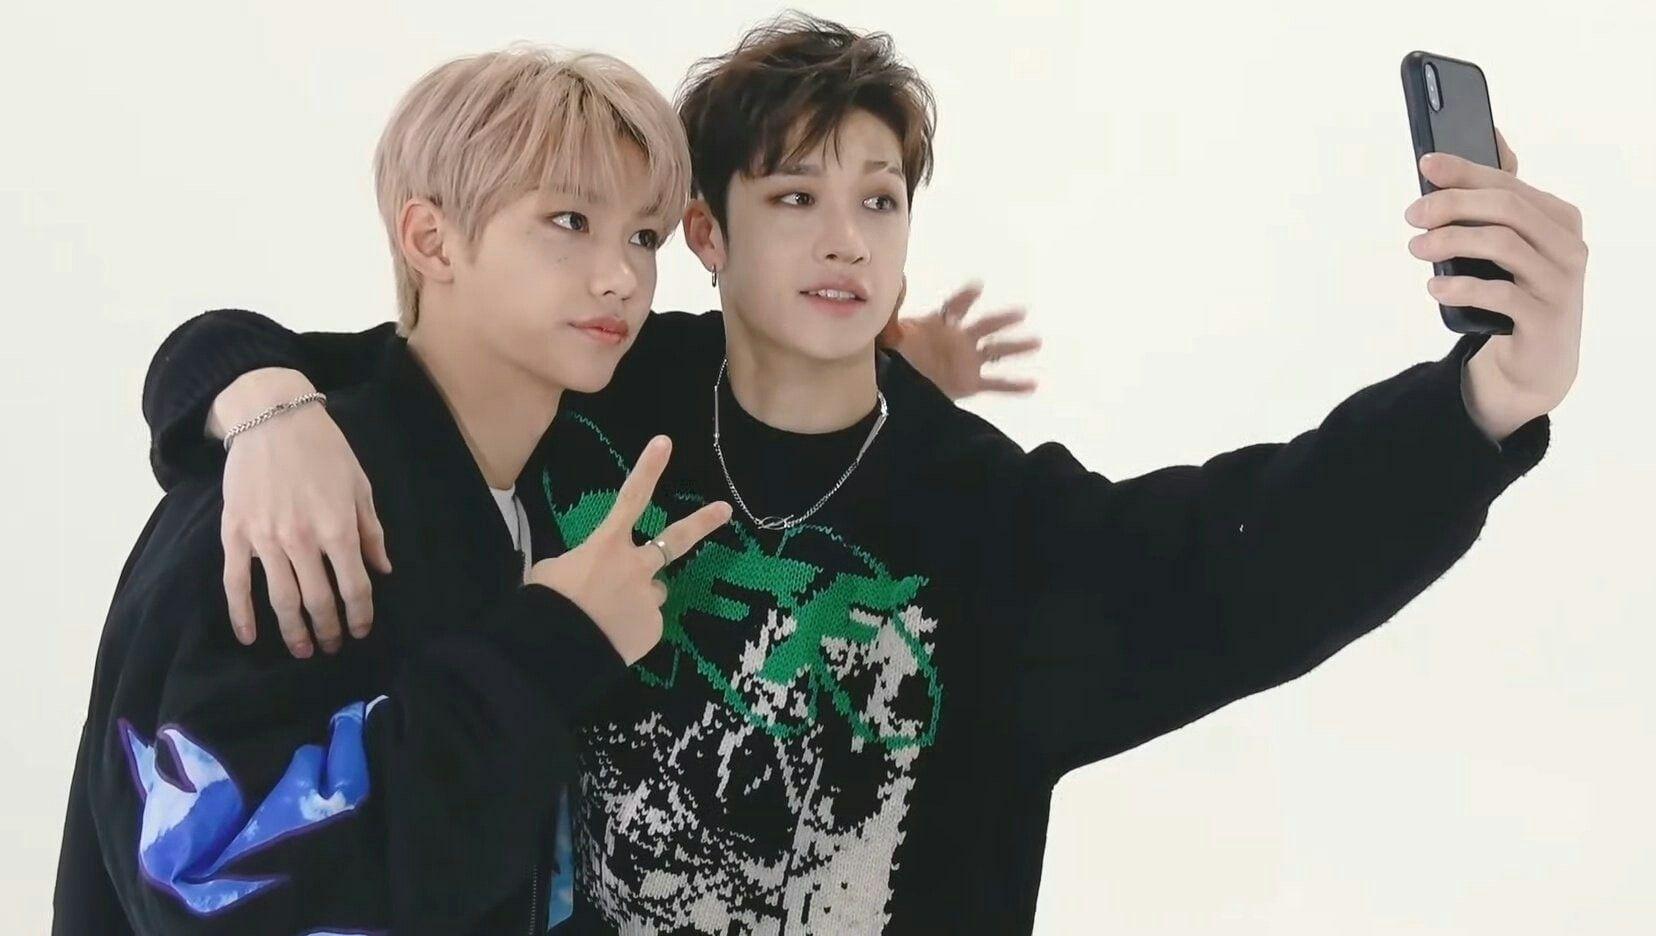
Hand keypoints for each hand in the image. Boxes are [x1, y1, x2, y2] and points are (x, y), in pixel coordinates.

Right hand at [216, 369, 390, 656]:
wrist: (271, 416)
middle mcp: (302, 540)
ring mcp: (265, 539)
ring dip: (294, 631)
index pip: (354, 588)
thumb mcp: (359, 486)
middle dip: (329, 630)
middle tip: (332, 647)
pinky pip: (236, 584)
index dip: (360, 615)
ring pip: (281, 600)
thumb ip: (371, 532)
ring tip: (303, 650)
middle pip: (319, 601)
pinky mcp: (235, 534)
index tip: (361, 629)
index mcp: (337, 529)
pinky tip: (251, 637)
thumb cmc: (323, 449)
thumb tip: (382, 571)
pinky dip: (242, 615)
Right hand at [533, 436, 730, 664]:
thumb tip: (588, 576)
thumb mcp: (553, 572)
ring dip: (639, 597)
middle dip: (702, 522)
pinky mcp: (653, 629)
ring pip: (653, 592)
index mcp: (607, 545)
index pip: (631, 498)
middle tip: (723, 510)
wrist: (557, 651)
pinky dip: (631, 630)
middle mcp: (636, 566)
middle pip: (676, 540)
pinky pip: (645, 624)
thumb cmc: (546, 604)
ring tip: (610, 616)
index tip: (665, 443)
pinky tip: (610, 638)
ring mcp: (649, 598)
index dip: (648, 469)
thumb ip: (579, 565)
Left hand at [885, 281, 1040, 399]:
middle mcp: (959, 340)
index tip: (977, 287)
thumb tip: (898, 280)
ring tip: (1036, 342)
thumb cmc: (894, 357)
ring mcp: (967, 362)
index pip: (956, 307)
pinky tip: (1033, 384)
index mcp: (941, 325)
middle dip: (1002, 320)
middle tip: (1021, 312)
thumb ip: (894, 310)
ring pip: (997, 351)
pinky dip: (1014, 385)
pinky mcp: (970, 384)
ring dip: (1016, 347)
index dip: (965, 298)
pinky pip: (996, 384)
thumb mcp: (891, 334)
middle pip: (985, 326)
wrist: (896, 388)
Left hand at [1406, 129, 1586, 441]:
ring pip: (1502, 245)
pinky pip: (1499, 295)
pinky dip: (1460, 287)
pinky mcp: (1544, 319)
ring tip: (1416, 249)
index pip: (1509, 185)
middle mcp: (1568, 246)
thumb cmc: (1516, 289)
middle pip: (1506, 209)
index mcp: (1559, 219)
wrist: (1537, 359)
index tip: (1426, 164)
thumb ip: (1499, 199)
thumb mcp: (1510, 244)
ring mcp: (1560, 283)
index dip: (1465, 172)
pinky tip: (1434, 287)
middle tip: (1412, 215)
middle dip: (1452, 205)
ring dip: (1450, 242)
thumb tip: (1492, 137)